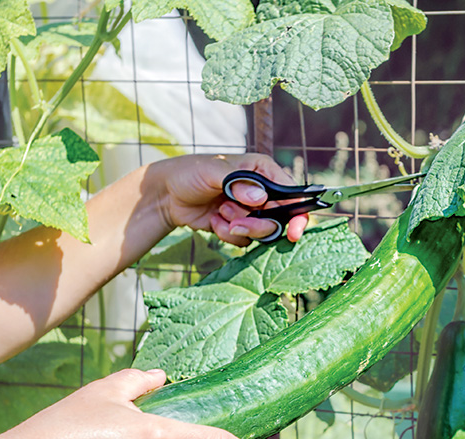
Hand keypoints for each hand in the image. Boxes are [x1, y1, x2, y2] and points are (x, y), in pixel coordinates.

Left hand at [151, 153, 308, 245]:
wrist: (168, 194)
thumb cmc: (190, 172)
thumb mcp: (213, 171)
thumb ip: (237, 183)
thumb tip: (260, 198)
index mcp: (263, 171)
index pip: (292, 193)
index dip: (297, 214)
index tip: (294, 233)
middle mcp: (262, 191)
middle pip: (279, 219)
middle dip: (256, 224)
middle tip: (235, 221)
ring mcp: (251, 211)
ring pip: (262, 232)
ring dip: (239, 228)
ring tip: (220, 215)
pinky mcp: (239, 226)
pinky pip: (244, 241)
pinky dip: (227, 234)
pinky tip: (213, 220)